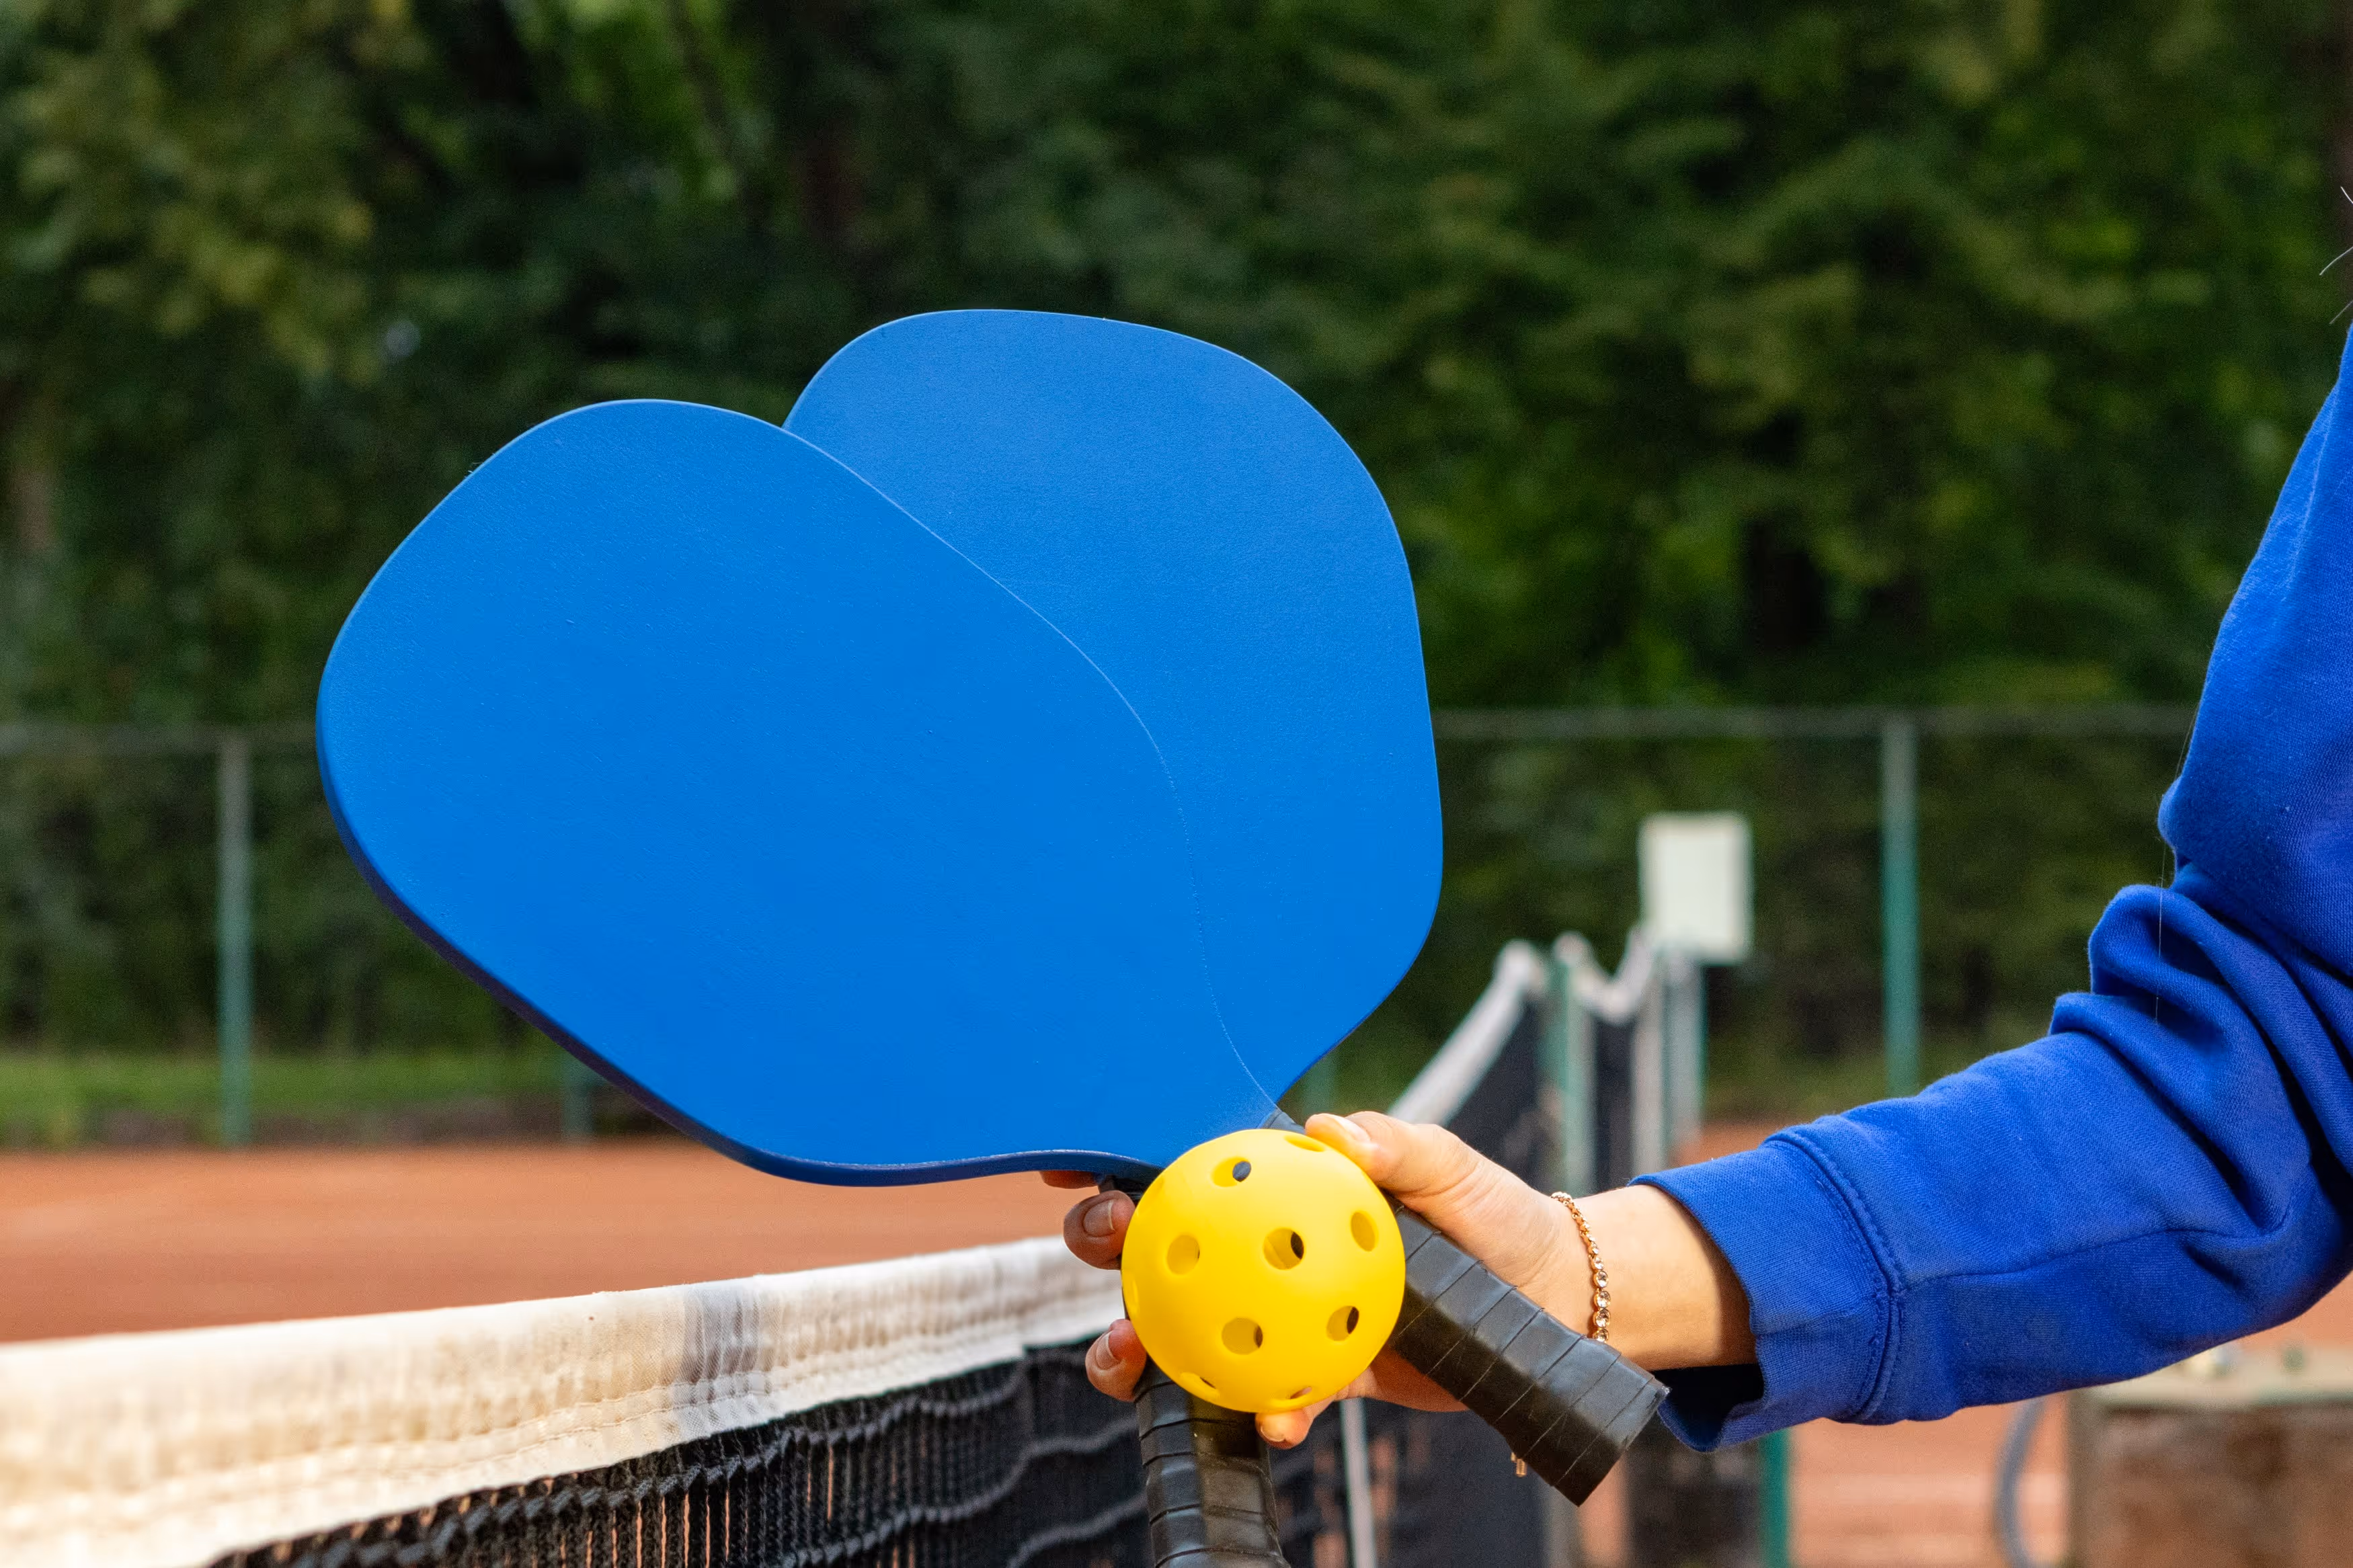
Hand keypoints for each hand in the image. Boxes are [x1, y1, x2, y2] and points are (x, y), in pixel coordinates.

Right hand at [1045, 1111, 1751, 1447]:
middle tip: (1109, 1248)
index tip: (1077, 1158)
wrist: (1548, 1306)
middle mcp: (1264, 1246)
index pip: (1193, 1163)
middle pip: (1160, 1242)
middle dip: (1109, 1243)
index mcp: (1284, 1186)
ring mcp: (1276, 1312)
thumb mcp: (1457, 1170)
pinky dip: (1257, 1409)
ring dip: (1142, 1344)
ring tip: (1133, 1359)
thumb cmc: (1496, 1216)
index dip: (1126, 1157)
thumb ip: (1401, 1149)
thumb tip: (1337, 1131)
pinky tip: (1269, 1419)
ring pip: (1183, 1327)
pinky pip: (1263, 1393)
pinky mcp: (1310, 1374)